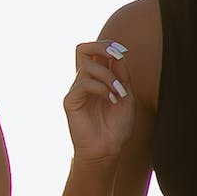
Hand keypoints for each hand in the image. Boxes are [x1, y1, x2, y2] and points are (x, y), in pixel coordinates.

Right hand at [63, 39, 134, 164]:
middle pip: (82, 49)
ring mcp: (76, 90)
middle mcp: (84, 81)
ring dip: (108, 76)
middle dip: (100, 46)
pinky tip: (111, 99)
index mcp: (97, 78)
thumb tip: (118, 55)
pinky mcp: (70, 101)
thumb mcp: (126, 96)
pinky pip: (83, 84)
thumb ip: (121, 76)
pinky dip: (101, 88)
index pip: (95, 51)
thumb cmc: (117, 125)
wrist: (108, 149)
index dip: (108, 46)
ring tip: (119, 93)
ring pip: (87, 66)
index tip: (123, 53)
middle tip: (116, 56)